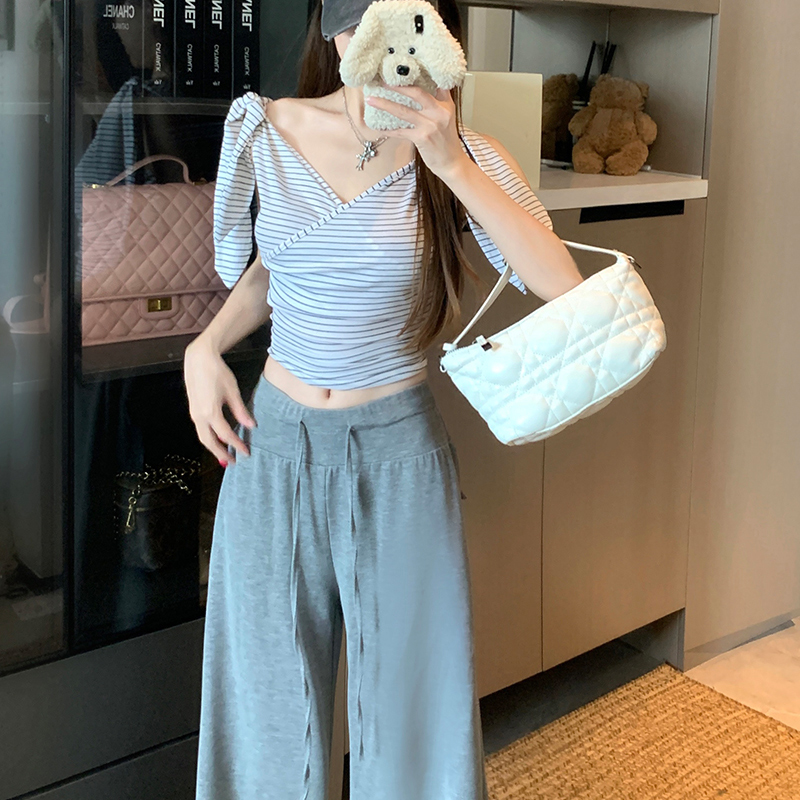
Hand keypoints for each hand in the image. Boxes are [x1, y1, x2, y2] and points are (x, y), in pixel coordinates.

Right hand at [183, 337, 256, 465]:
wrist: (199, 359)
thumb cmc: (216, 371)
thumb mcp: (232, 391)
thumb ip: (240, 411)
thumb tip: (250, 426)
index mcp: (210, 412)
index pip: (226, 435)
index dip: (236, 445)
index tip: (246, 452)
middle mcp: (199, 415)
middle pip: (209, 441)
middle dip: (220, 453)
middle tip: (233, 462)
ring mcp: (194, 412)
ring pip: (203, 436)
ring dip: (214, 447)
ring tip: (225, 453)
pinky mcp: (193, 408)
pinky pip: (200, 428)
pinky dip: (209, 436)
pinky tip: (218, 437)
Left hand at [365, 84, 470, 179]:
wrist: (451, 163)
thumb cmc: (446, 141)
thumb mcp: (447, 117)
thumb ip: (437, 102)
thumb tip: (418, 90)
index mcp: (445, 104)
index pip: (433, 82)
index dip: (417, 74)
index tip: (400, 68)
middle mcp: (439, 112)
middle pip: (416, 93)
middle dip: (396, 85)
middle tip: (381, 79)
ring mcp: (430, 125)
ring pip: (403, 111)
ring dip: (385, 104)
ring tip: (371, 99)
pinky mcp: (421, 138)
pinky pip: (400, 131)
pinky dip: (388, 129)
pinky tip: (378, 126)